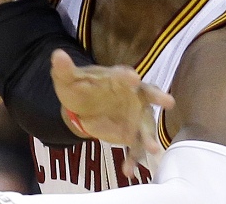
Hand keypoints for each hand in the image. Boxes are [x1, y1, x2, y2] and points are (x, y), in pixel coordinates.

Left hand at [51, 49, 174, 176]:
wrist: (82, 109)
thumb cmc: (80, 88)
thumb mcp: (68, 79)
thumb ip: (64, 69)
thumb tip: (57, 55)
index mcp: (117, 78)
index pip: (124, 75)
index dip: (127, 76)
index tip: (132, 77)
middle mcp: (132, 95)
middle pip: (148, 95)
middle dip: (158, 97)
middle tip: (168, 101)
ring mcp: (135, 116)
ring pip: (145, 126)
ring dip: (149, 137)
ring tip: (153, 149)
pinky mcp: (132, 135)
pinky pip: (135, 148)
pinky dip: (133, 159)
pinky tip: (128, 170)